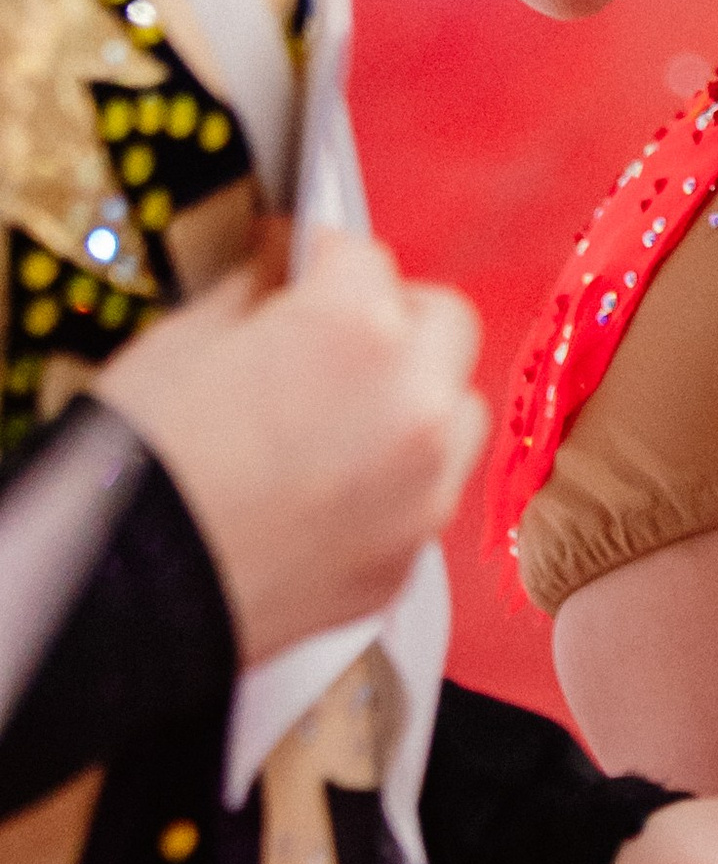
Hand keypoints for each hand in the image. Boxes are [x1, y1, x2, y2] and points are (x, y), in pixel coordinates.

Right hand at [95, 227, 483, 662]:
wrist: (116, 607)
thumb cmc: (137, 468)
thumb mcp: (183, 341)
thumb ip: (257, 287)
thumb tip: (284, 264)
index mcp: (356, 328)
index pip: (365, 256)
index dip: (320, 261)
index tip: (295, 272)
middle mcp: (413, 403)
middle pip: (442, 323)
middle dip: (392, 319)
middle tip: (333, 339)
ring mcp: (420, 491)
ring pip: (455, 412)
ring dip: (415, 401)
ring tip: (340, 420)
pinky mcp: (405, 564)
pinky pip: (425, 496)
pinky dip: (395, 483)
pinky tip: (327, 493)